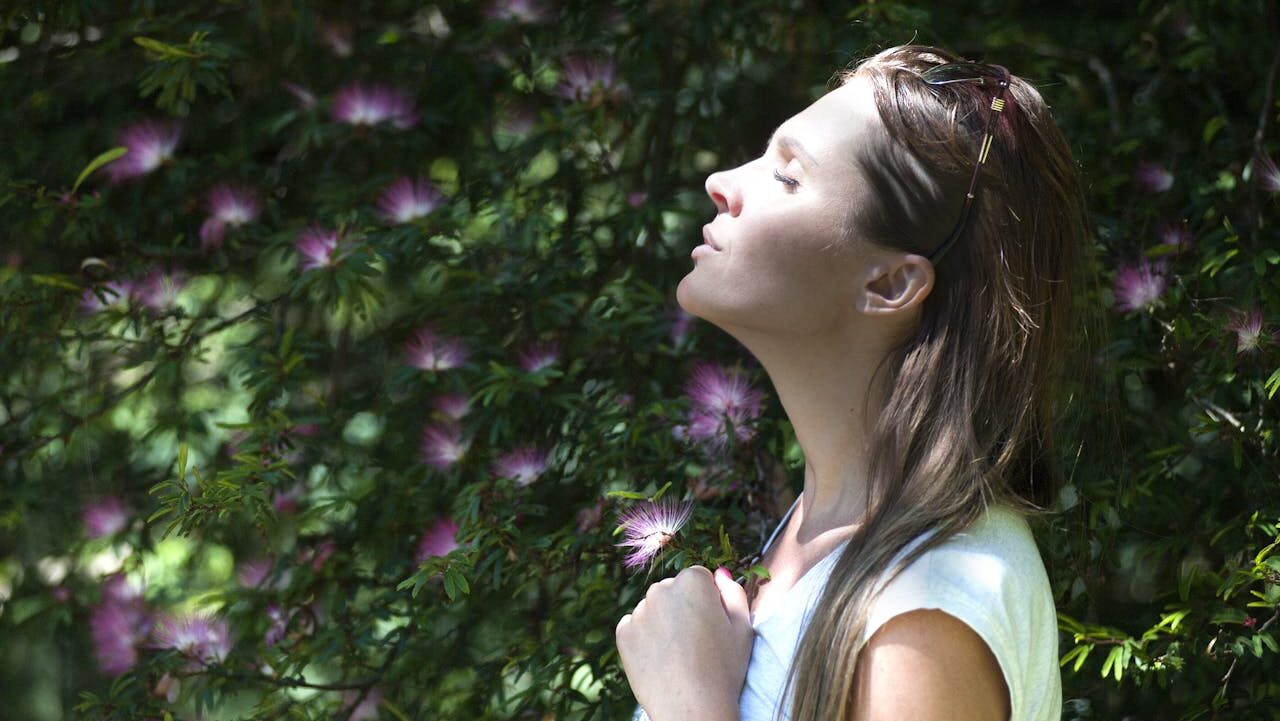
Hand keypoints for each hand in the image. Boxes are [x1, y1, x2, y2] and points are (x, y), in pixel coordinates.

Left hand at [615, 566, 753, 720]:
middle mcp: (661, 589)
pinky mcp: (623, 633)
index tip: (712, 625)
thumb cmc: (723, 670)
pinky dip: (645, 638)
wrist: (691, 708)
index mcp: (693, 581)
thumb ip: (734, 594)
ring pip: (654, 609)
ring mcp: (639, 611)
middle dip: (683, 608)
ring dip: (663, 622)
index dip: (708, 601)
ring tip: (678, 655)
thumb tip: (720, 574)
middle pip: (673, 591)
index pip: (699, 578)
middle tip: (696, 642)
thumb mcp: (743, 628)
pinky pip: (635, 627)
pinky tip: (661, 659)